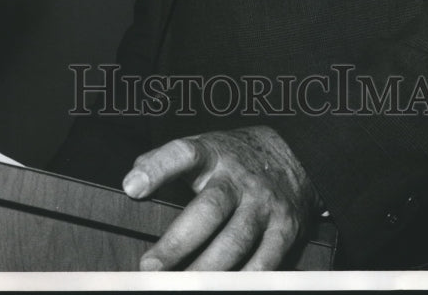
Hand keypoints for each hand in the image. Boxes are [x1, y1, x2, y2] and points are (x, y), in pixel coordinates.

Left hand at [122, 125, 321, 270]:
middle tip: (150, 267)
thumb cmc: (235, 158)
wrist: (295, 155)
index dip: (158, 168)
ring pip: (234, 242)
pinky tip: (221, 289)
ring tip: (180, 286)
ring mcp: (263, 204)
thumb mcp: (204, 146)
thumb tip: (132, 182)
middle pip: (209, 209)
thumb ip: (167, 160)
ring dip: (205, 270)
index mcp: (213, 153)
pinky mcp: (284, 229)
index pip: (183, 153)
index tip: (133, 188)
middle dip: (178, 242)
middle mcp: (239, 178)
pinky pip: (263, 262)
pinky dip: (242, 280)